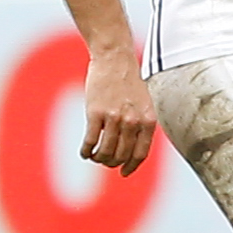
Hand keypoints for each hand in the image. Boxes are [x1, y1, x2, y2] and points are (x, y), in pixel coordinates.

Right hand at [80, 49, 155, 175]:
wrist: (114, 59)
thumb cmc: (129, 81)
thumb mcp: (145, 104)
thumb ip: (141, 125)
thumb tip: (132, 151)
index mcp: (148, 120)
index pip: (141, 154)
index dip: (131, 167)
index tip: (124, 173)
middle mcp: (133, 121)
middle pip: (122, 155)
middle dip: (112, 162)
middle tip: (105, 161)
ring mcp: (114, 118)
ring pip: (106, 151)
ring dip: (99, 158)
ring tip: (95, 156)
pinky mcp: (95, 114)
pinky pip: (90, 142)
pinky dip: (86, 151)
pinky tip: (84, 152)